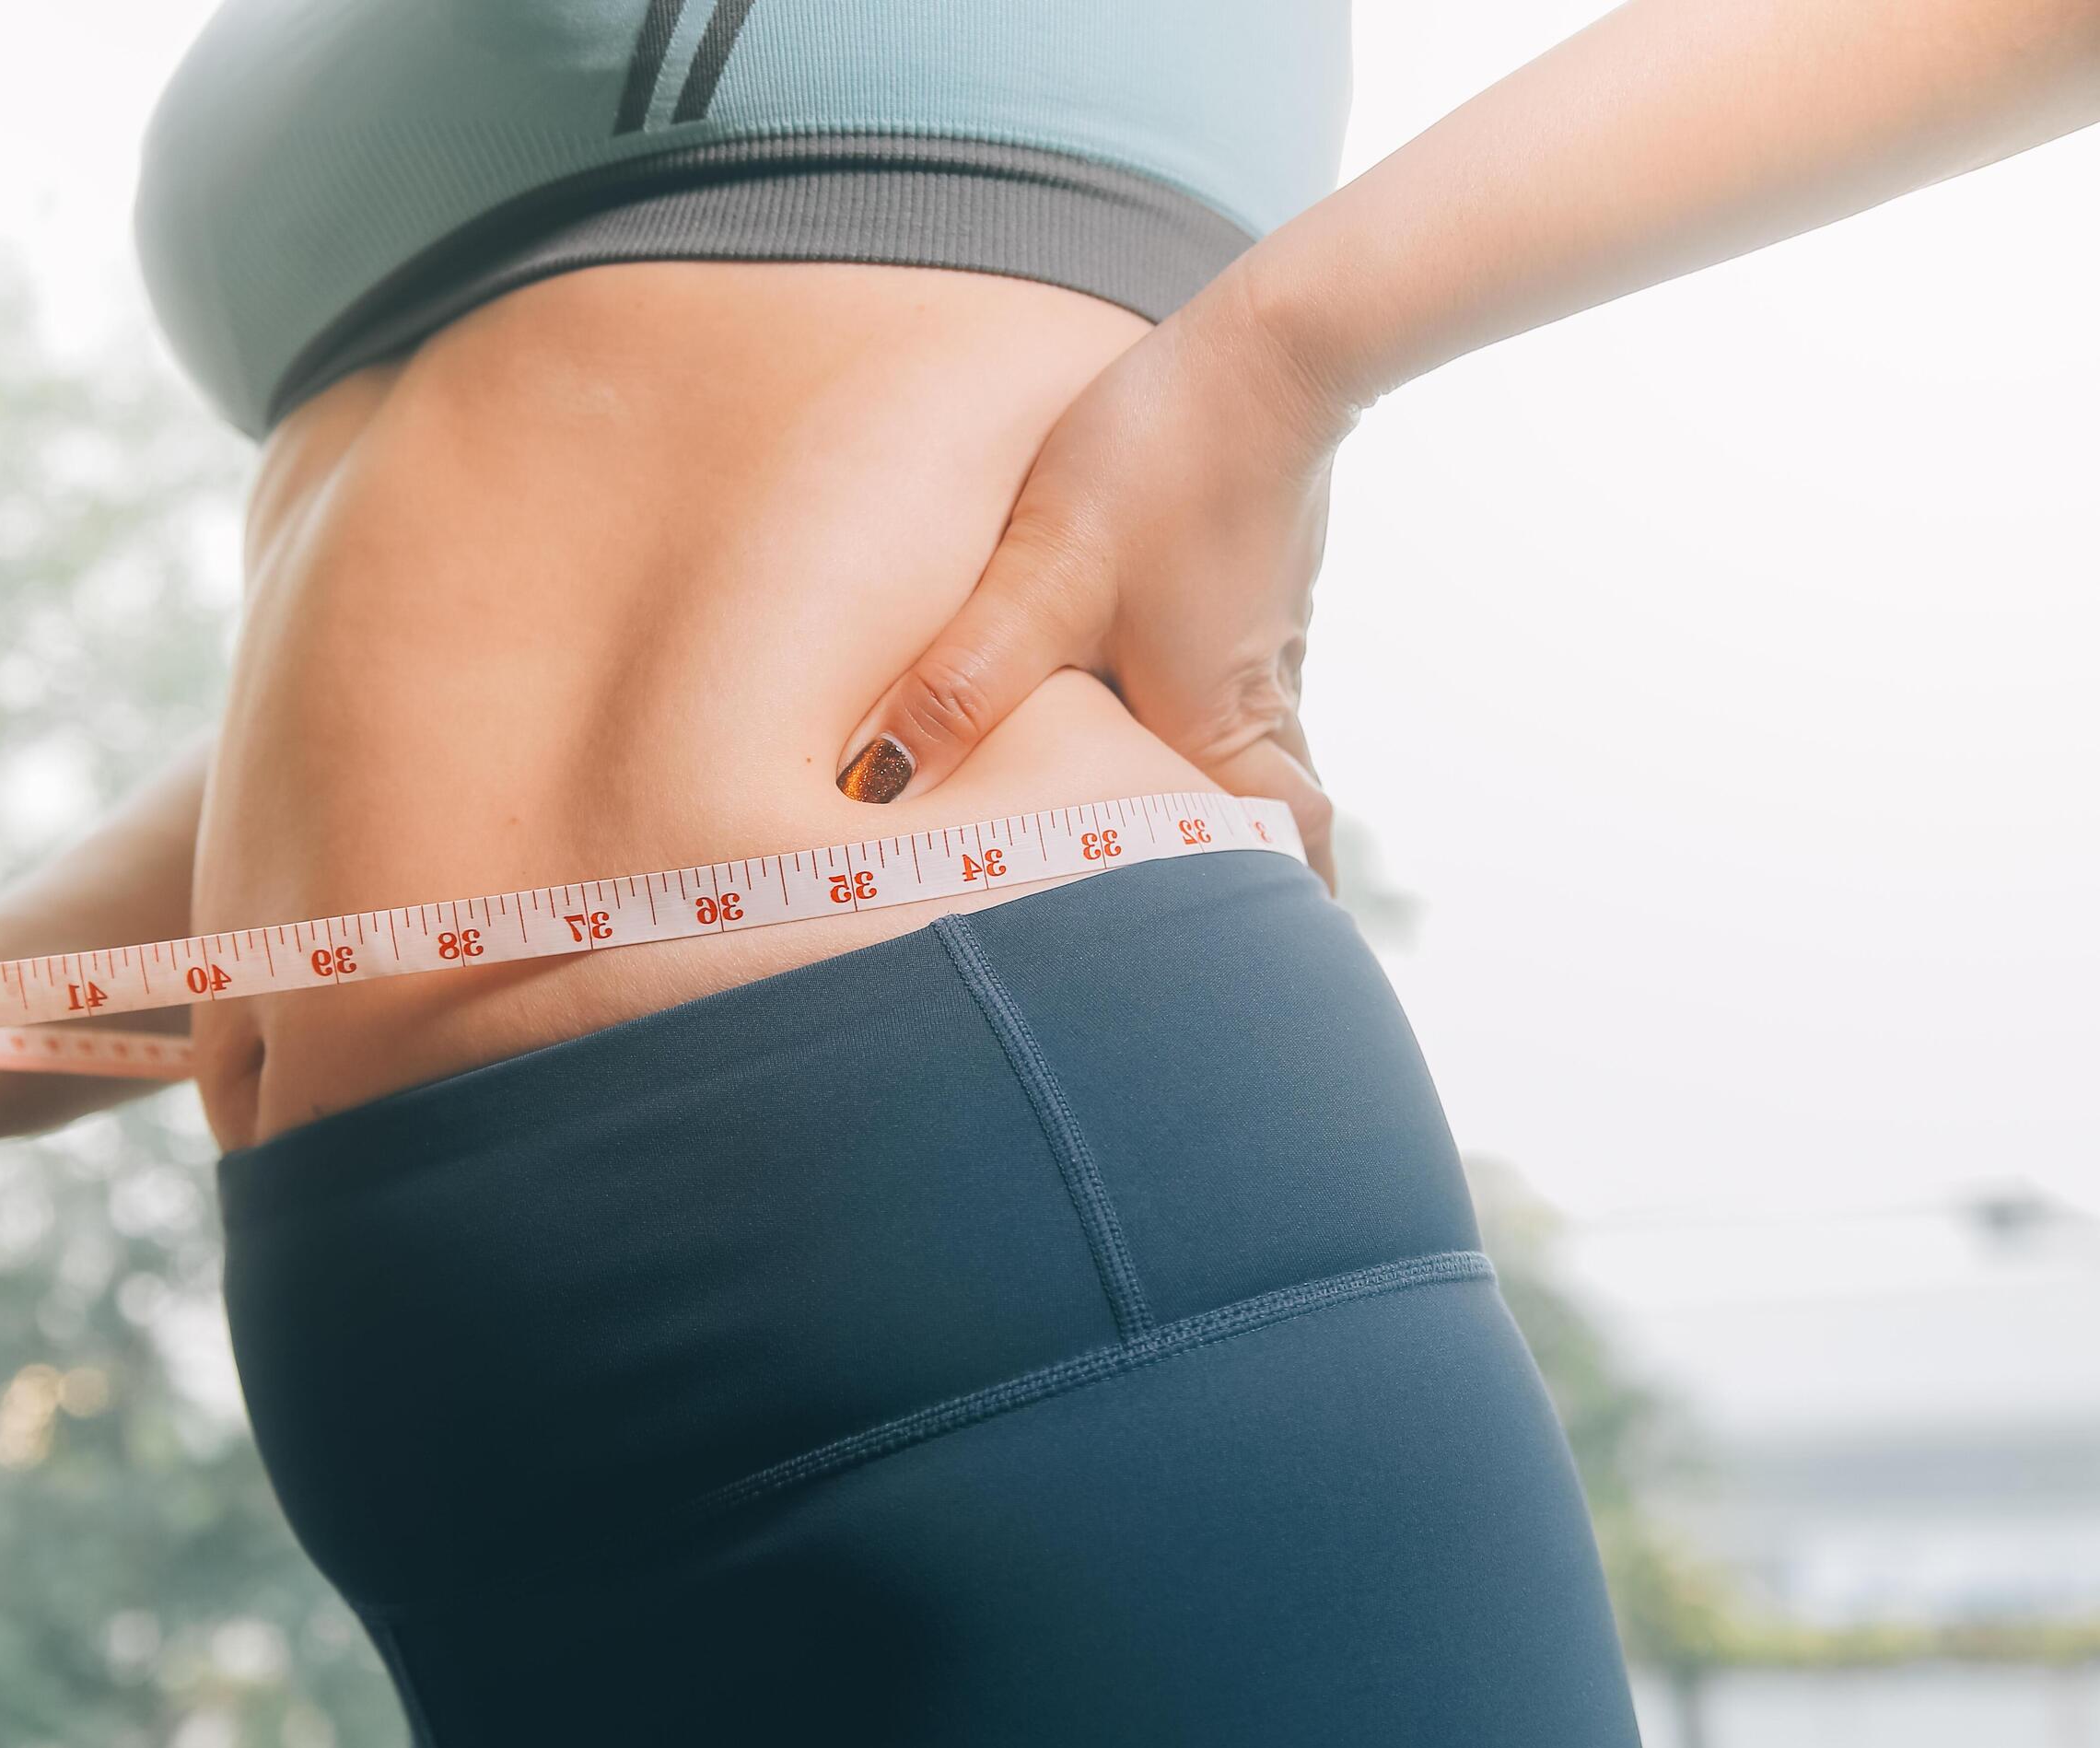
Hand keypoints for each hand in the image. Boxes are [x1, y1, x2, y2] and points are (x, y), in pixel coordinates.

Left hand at [827, 261, 1354, 887]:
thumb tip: (881, 785)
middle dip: (1259, 886)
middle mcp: (1254, 707)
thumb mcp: (1045, 575)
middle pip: (1282, 829)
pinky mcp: (1248, 603)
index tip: (1275, 981)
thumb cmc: (1159, 461)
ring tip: (1185, 860)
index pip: (1277, 861)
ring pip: (1258, 767)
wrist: (1268, 349)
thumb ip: (967, 684)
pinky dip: (1209, 746)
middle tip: (1232, 942)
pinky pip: (1238, 703)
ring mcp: (1261, 653)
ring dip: (1230, 816)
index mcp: (1214, 728)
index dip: (1282, 926)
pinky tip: (1154, 732)